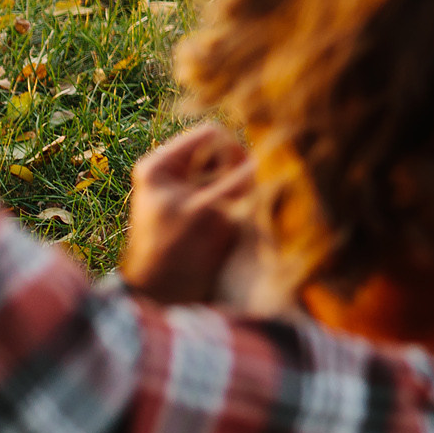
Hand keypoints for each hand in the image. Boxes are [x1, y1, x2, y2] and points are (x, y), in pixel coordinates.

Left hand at [121, 123, 257, 303]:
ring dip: (238, 189)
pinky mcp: (197, 208)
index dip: (234, 152)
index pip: (212, 135)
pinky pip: (226, 192)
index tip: (245, 179)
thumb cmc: (176, 255)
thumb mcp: (209, 213)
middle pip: (221, 153)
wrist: (162, 298)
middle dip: (237, 173)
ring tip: (237, 214)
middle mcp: (171, 172)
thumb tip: (272, 157)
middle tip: (241, 200)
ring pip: (226, 173)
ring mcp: (184, 191)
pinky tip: (236, 221)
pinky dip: (236, 202)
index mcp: (162, 165)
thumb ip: (238, 182)